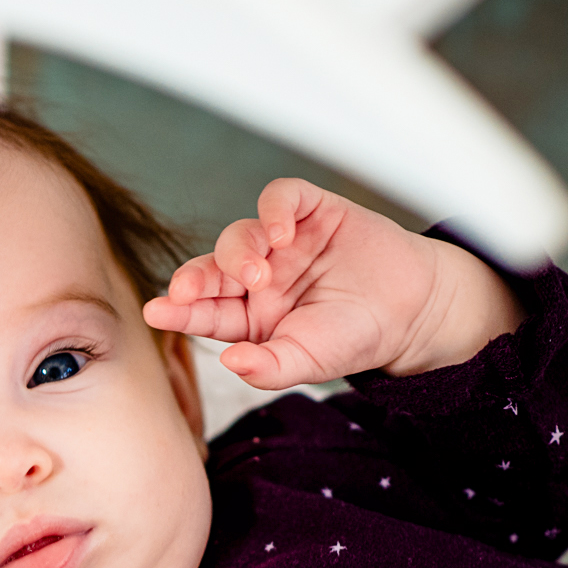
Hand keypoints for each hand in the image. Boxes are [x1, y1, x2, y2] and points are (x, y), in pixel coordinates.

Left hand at [141, 178, 523, 389]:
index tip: (155, 312)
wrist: (411, 310)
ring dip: (240, 251)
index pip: (203, 312)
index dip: (178, 310)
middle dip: (195, 278)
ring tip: (262, 271)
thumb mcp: (309, 363)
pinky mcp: (312, 212)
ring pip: (240, 235)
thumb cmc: (355, 338)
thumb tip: (230, 363)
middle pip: (212, 269)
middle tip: (189, 291)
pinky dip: (274, 209)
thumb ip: (269, 368)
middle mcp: (258, 277)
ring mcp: (282, 243)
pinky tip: (281, 231)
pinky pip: (281, 198)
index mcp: (248, 316)